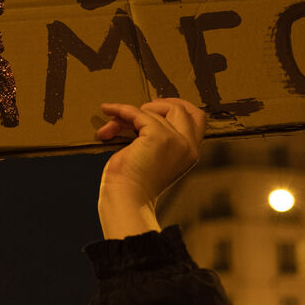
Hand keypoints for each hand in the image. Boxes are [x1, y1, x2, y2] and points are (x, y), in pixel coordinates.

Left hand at [95, 99, 206, 238]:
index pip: (196, 117)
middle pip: (182, 108)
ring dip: (128, 114)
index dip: (177, 105)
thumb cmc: (132, 183)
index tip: (154, 106)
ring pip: (153, 111)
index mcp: (190, 152)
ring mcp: (176, 140)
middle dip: (157, 105)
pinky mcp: (159, 136)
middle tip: (135, 111)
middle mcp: (188, 146)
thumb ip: (156, 135)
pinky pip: (137, 113)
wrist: (125, 199)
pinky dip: (120, 110)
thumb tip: (140, 110)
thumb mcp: (151, 155)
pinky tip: (108, 111)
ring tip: (110, 128)